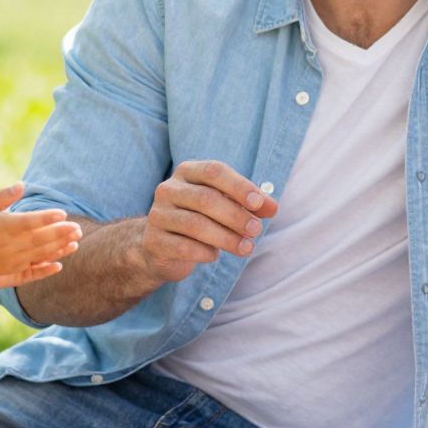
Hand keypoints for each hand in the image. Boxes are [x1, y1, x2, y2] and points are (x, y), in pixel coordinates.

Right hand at [0, 186, 81, 289]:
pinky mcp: (9, 272)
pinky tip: (60, 265)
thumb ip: (2, 196)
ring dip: (60, 248)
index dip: (47, 218)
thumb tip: (22, 185)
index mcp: (0, 227)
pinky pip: (32, 271)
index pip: (28, 222)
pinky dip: (47, 269)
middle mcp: (7, 246)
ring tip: (76, 240)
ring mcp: (9, 262)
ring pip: (39, 255)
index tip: (62, 212)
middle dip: (61, 233)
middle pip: (39, 240)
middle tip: (78, 227)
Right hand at [133, 159, 280, 283]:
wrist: (162, 246)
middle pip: (205, 199)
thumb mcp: (227, 205)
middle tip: (256, 230)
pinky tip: (215, 256)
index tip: (258, 203)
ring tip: (246, 248)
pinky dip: (205, 252)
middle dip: (236, 216)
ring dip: (227, 238)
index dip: (238, 186)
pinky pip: (184, 247)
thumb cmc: (201, 218)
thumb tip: (273, 208)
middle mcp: (169, 189)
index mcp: (188, 172)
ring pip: (196, 225)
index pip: (214, 171)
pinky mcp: (154, 241)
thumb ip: (251, 204)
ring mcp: (158, 215)